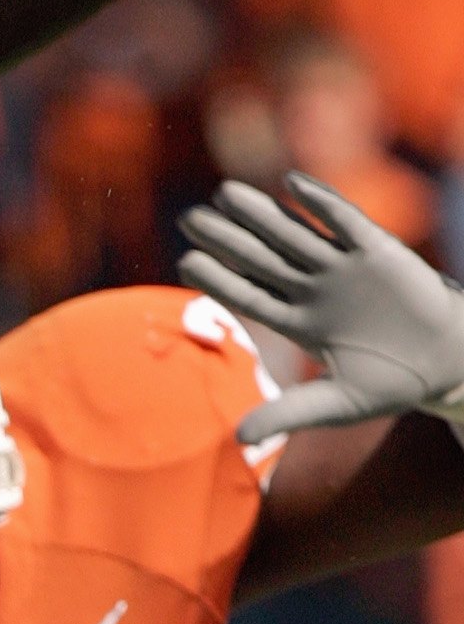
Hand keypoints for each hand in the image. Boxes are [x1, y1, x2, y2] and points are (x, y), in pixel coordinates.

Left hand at [176, 173, 463, 436]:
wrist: (447, 363)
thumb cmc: (390, 383)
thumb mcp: (335, 403)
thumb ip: (288, 414)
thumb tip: (238, 439)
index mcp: (300, 323)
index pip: (250, 296)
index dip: (219, 280)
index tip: (185, 262)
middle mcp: (314, 290)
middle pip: (262, 259)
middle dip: (227, 239)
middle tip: (189, 219)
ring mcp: (344, 268)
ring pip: (295, 235)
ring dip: (263, 214)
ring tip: (225, 194)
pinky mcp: (378, 251)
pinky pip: (346, 222)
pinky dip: (323, 204)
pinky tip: (293, 185)